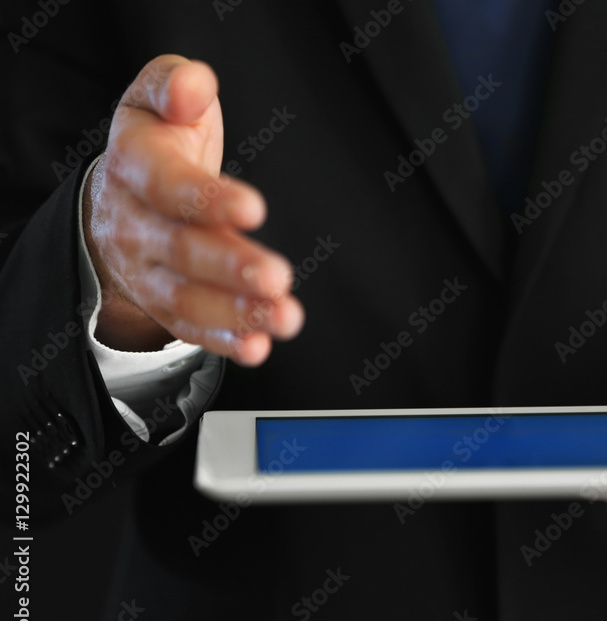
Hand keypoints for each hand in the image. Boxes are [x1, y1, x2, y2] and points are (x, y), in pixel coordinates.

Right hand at [83, 55, 303, 364]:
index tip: (255, 209)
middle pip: (179, 250)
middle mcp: (134, 223)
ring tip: (283, 317)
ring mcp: (145, 269)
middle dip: (230, 267)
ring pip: (184, 298)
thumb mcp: (158, 97)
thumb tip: (192, 87)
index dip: (207, 199)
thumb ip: (174, 84)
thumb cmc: (159, 138)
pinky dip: (223, 340)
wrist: (120, 193)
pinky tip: (258, 346)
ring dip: (235, 312)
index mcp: (135, 165)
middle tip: (278, 277)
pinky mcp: (164, 302)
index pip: (167, 186)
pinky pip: (189, 327)